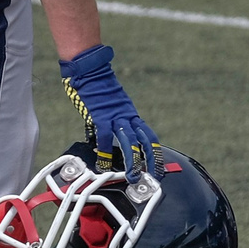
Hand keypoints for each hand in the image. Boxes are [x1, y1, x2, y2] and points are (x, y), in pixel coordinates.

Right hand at [58, 43, 156, 186]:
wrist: (90, 70)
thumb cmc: (97, 88)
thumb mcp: (111, 107)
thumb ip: (110, 123)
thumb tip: (101, 141)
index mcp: (131, 115)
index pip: (148, 136)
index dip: (155, 153)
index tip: (158, 168)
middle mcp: (127, 116)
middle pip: (144, 140)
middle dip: (150, 160)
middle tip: (152, 177)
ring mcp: (115, 116)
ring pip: (129, 141)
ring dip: (132, 161)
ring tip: (132, 176)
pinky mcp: (100, 116)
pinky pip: (105, 136)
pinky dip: (106, 152)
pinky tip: (105, 164)